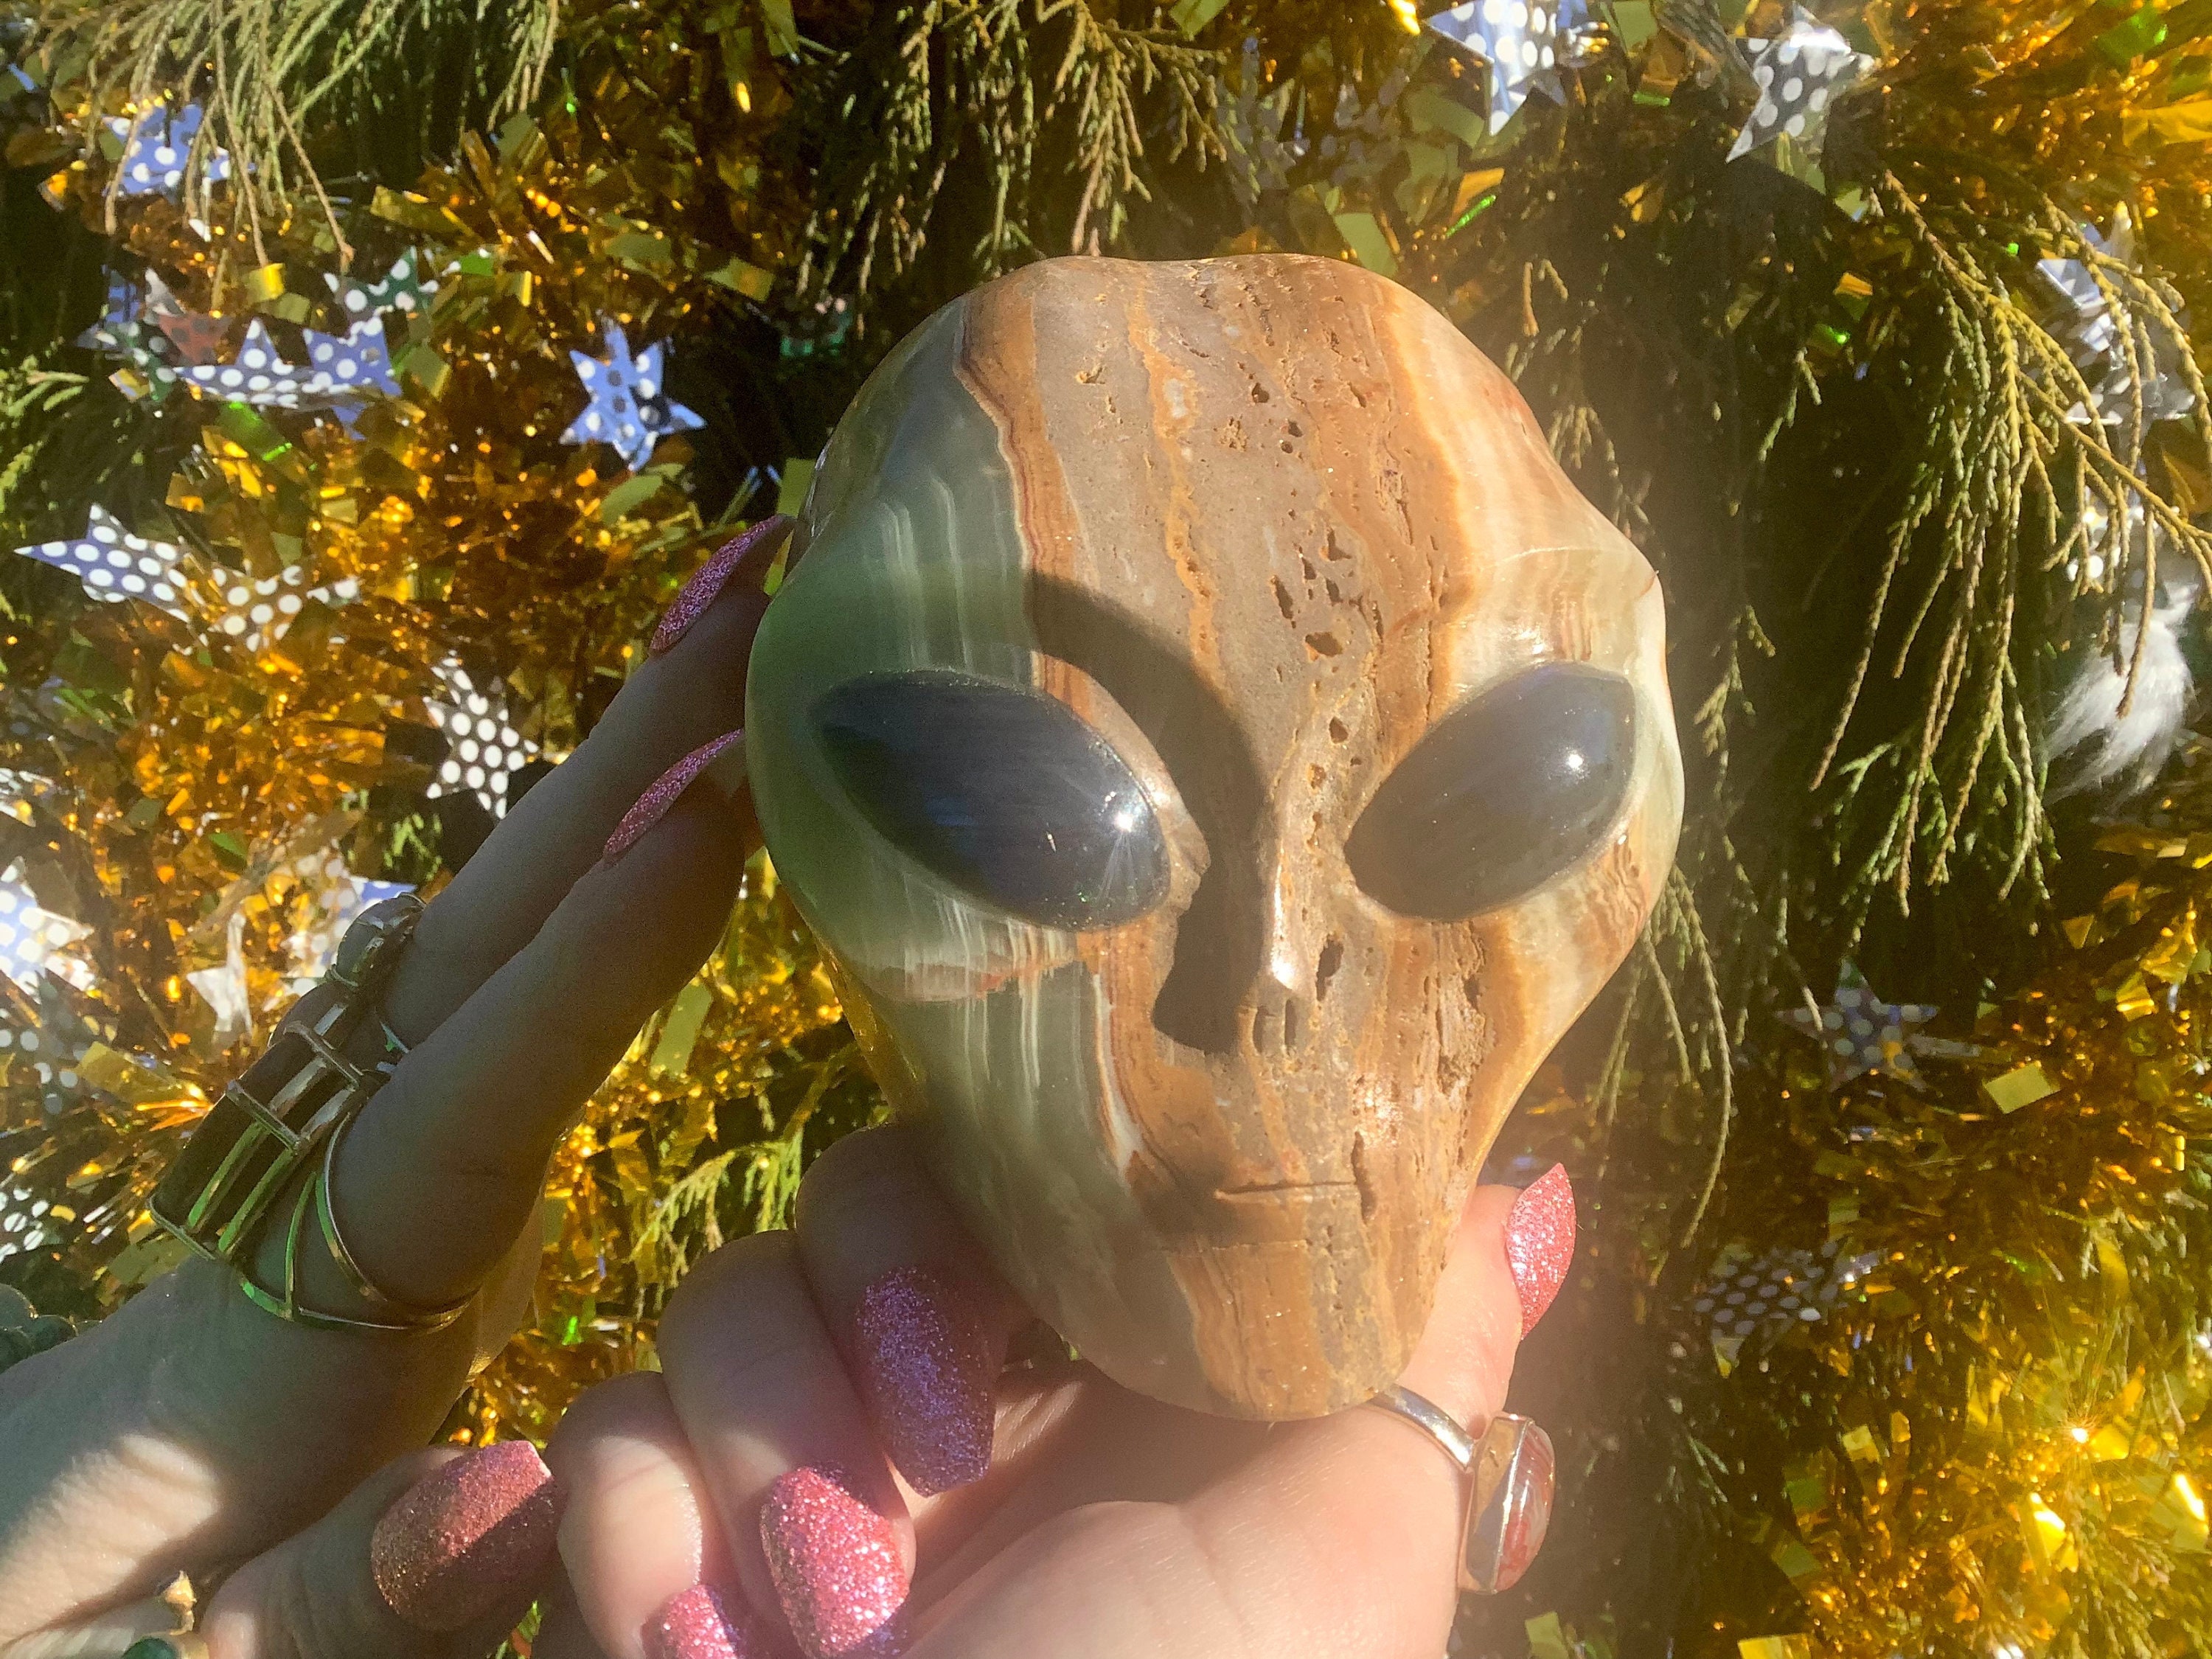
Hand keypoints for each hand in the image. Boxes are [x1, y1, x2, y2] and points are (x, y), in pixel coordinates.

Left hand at [0, 518, 794, 1658]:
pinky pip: (515, 973)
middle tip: (766, 585)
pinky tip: (692, 780)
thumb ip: (354, 1602)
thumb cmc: (90, 1631)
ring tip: (750, 619)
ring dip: (629, 769)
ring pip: (495, 926)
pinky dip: (612, 856)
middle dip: (628, 763)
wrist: (17, 1574)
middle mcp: (321, 1173)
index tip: (719, 812)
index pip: (453, 1108)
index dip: (591, 970)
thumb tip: (539, 1486)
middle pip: (477, 943)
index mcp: (271, 1314)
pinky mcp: (411, 1147)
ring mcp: (362, 1141)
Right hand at [537, 1126, 1571, 1658]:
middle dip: (872, 1315)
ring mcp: (814, 1477)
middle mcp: (977, 1408)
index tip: (1034, 1293)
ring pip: (725, 1298)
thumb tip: (1509, 1175)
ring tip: (834, 1616)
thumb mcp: (1347, 1550)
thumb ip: (1424, 1343)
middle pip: (862, 1199)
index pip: (1044, 1162)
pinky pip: (607, 1428)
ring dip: (763, 1444)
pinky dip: (641, 1529)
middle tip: (933, 1463)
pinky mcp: (673, 1550)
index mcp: (1130, 1383)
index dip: (1015, 1186)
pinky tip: (706, 1649)